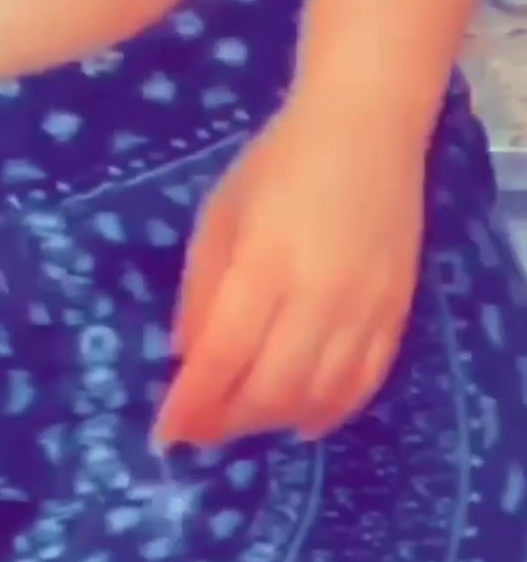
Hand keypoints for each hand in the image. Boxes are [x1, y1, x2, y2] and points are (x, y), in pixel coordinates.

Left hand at [153, 95, 426, 447]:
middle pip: (271, 388)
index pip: (223, 356)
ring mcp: (364, 308)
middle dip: (227, 422)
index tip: (166, 432)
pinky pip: (365, 382)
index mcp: (264, 263)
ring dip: (273, 421)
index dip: (193, 404)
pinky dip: (331, 411)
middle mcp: (318, 295)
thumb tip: (184, 354)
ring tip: (241, 422)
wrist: (367, 129)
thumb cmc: (279, 164)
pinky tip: (302, 420)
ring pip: (318, 395)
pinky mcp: (397, 311)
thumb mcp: (220, 213)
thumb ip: (201, 287)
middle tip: (199, 430)